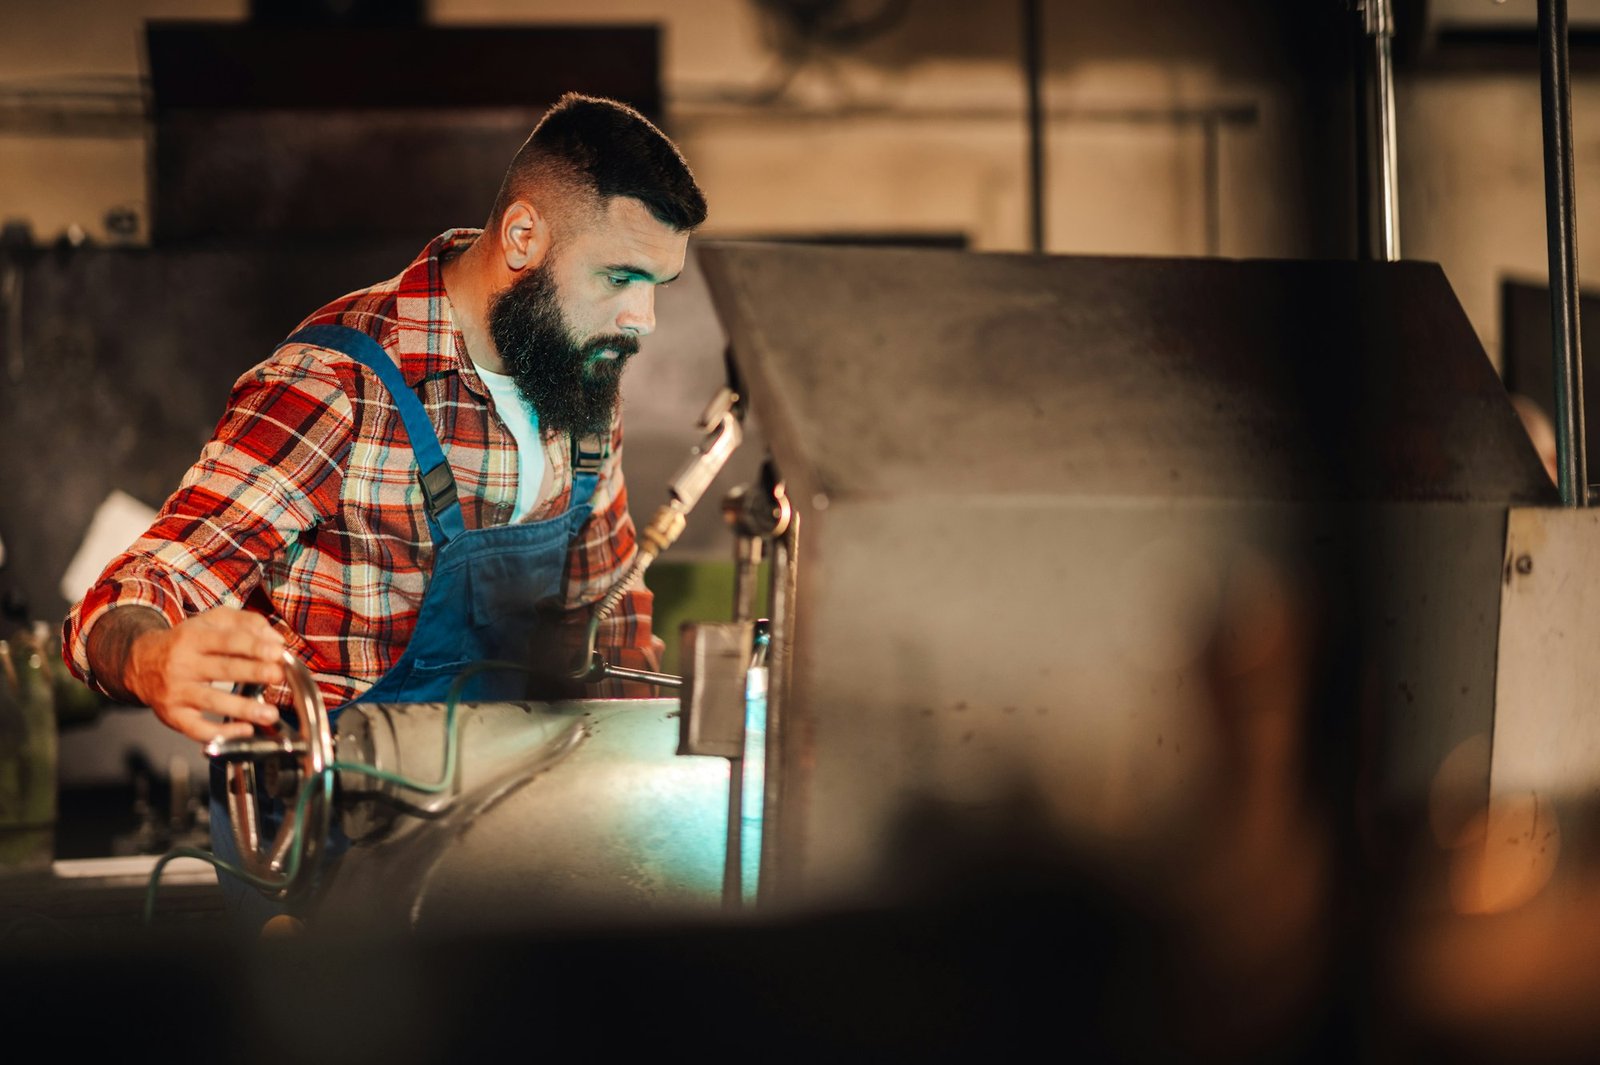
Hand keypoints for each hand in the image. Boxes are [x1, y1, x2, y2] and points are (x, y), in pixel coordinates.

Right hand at [124, 608, 285, 743]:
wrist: (140, 664)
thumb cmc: (185, 642)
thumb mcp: (212, 621)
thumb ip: (247, 623)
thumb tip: (276, 640)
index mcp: (193, 638)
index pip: (226, 640)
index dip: (253, 646)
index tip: (277, 651)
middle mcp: (182, 664)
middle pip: (222, 669)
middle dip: (253, 672)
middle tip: (277, 675)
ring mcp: (176, 692)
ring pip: (211, 701)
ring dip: (243, 708)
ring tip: (270, 713)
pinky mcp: (173, 715)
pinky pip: (197, 729)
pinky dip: (221, 732)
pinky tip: (244, 730)